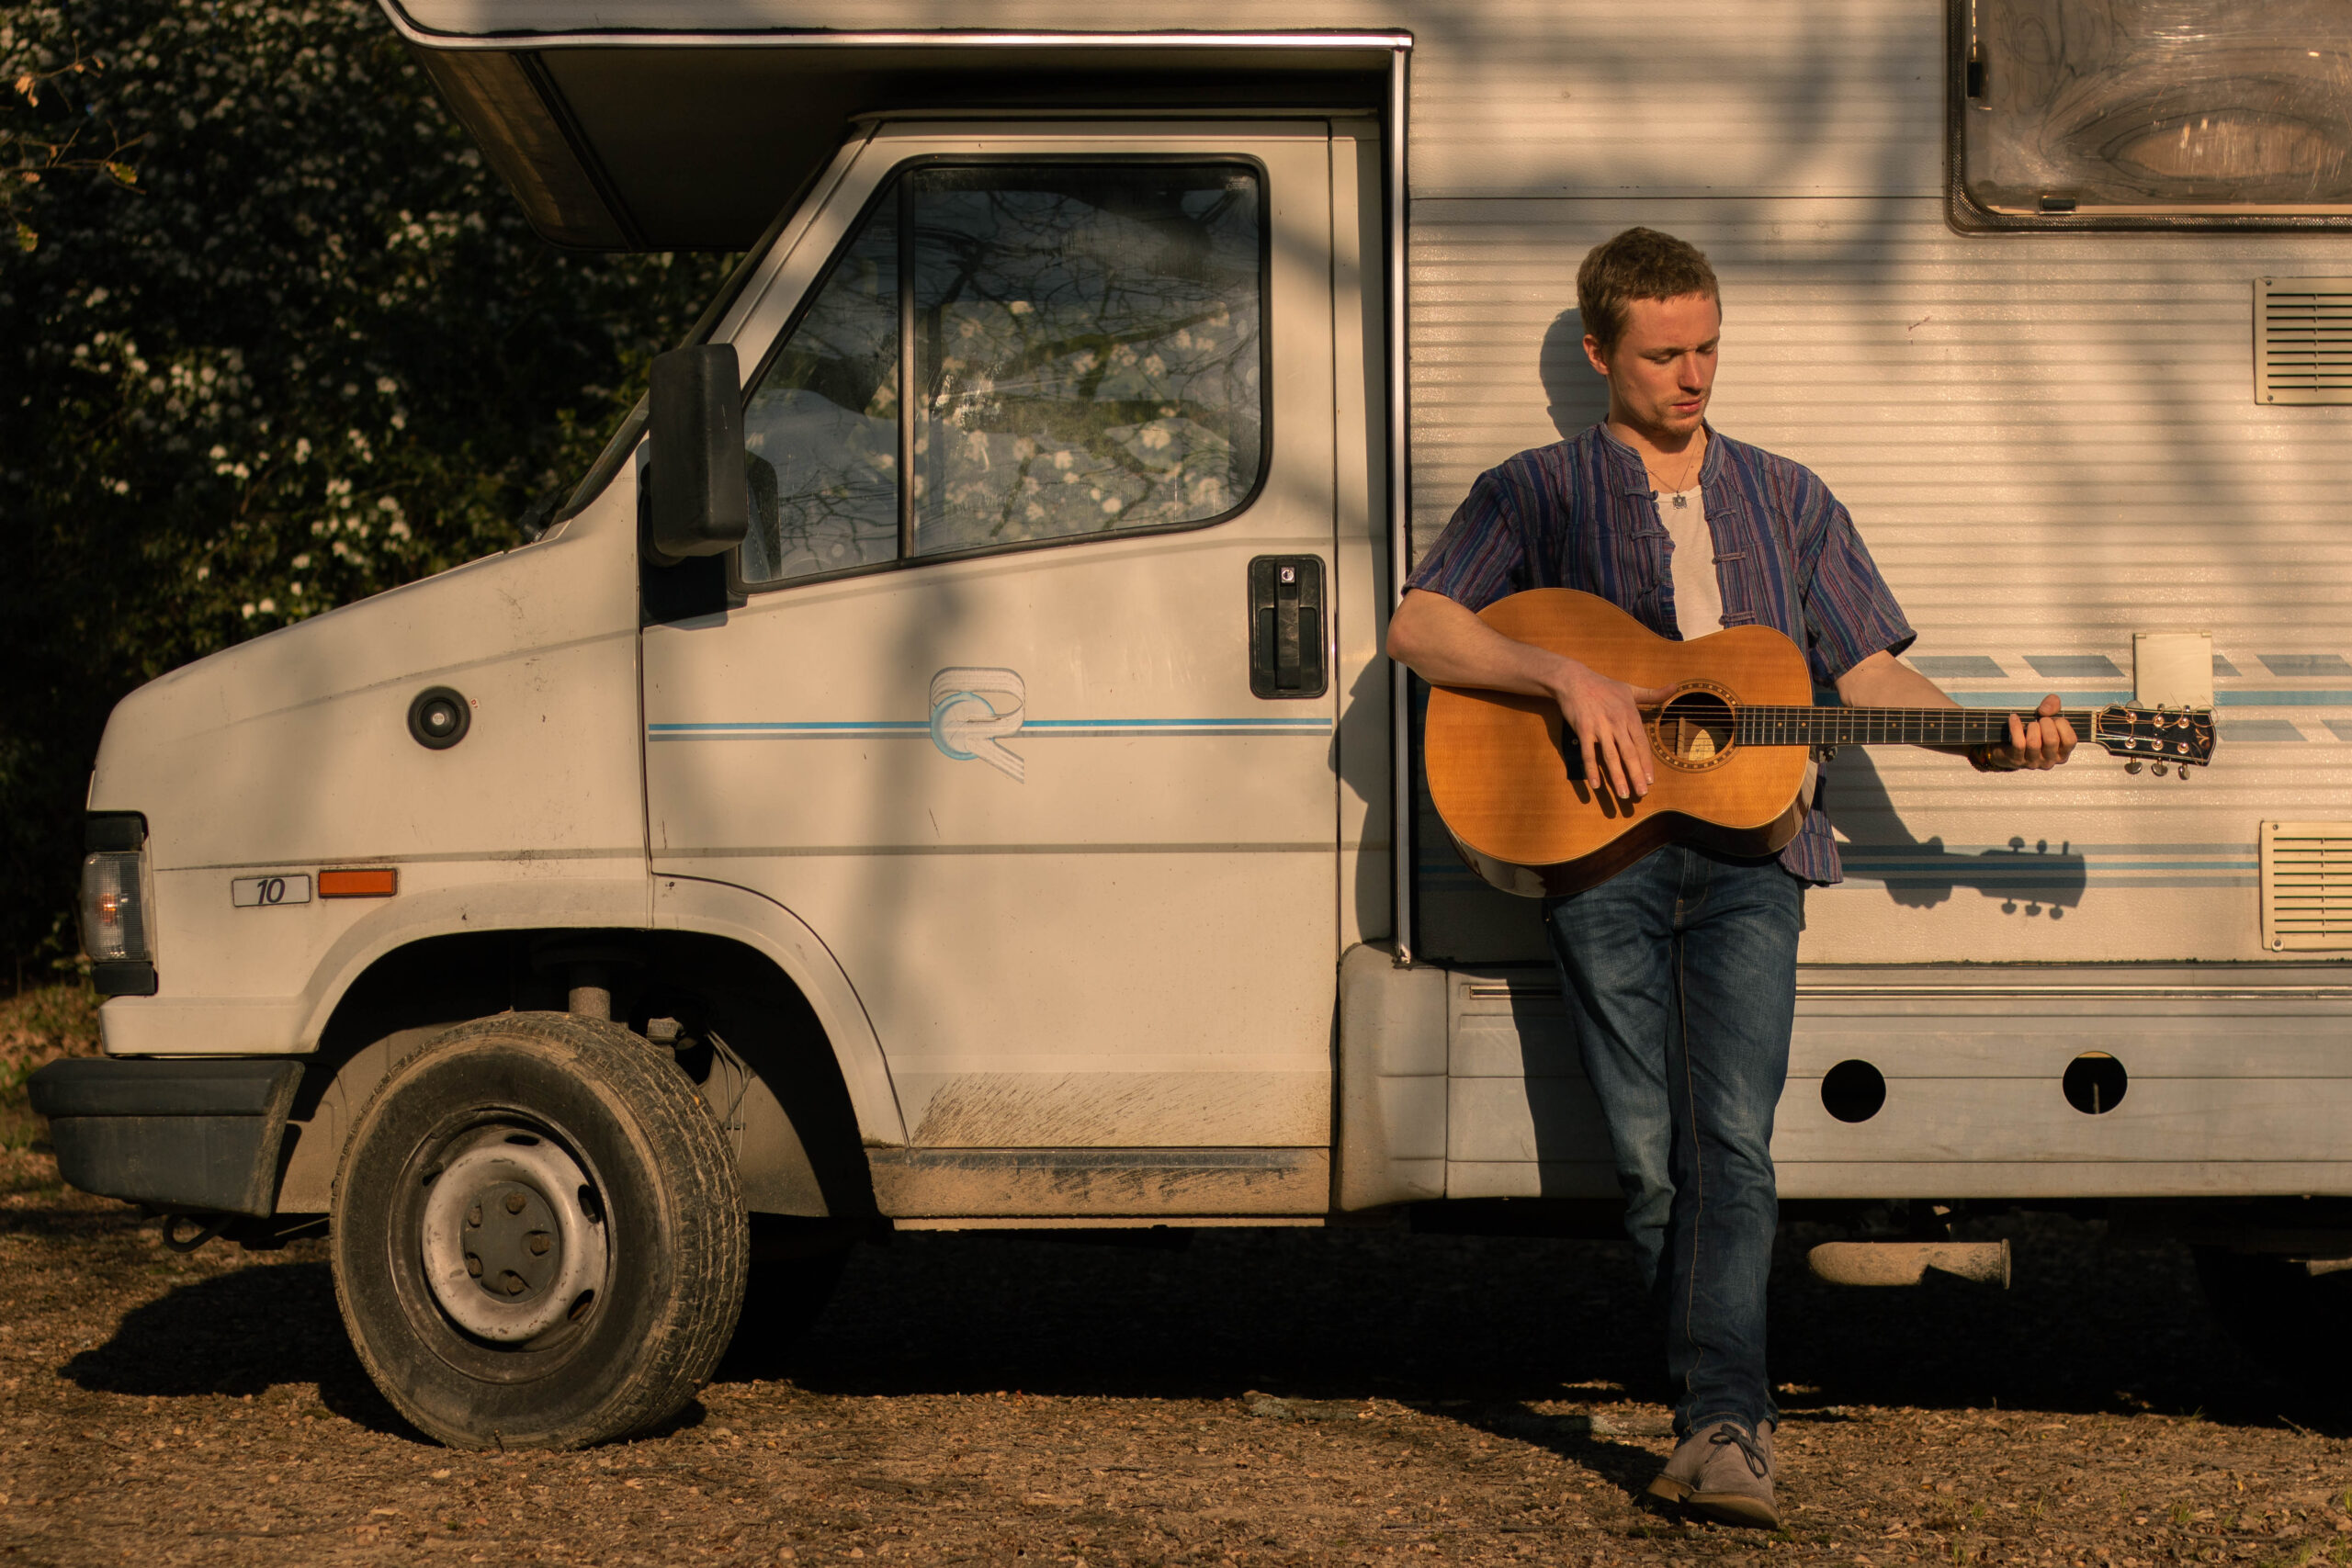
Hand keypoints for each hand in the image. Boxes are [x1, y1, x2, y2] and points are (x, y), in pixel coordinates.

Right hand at [1550, 658, 1671, 799]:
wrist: (1575, 680)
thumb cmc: (1604, 686)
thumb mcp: (1630, 689)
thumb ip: (1653, 694)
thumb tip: (1676, 687)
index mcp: (1630, 715)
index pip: (1642, 744)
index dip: (1647, 763)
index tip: (1651, 780)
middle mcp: (1617, 723)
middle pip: (1629, 753)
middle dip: (1636, 775)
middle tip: (1642, 793)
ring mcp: (1599, 727)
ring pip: (1610, 756)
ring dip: (1617, 777)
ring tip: (1624, 795)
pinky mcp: (1583, 730)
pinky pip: (1588, 753)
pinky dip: (1591, 769)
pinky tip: (1595, 785)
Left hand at [1981, 694, 2076, 770]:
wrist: (2007, 746)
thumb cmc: (2034, 730)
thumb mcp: (2048, 717)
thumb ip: (2053, 707)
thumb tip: (2045, 710)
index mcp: (2062, 753)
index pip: (2070, 741)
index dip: (2063, 726)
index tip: (2055, 720)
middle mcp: (2050, 760)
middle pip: (2051, 740)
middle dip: (2046, 723)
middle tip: (2041, 720)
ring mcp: (2033, 762)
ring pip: (2034, 743)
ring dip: (2031, 727)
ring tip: (2030, 723)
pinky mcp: (2017, 760)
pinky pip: (2018, 743)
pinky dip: (2015, 727)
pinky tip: (2014, 718)